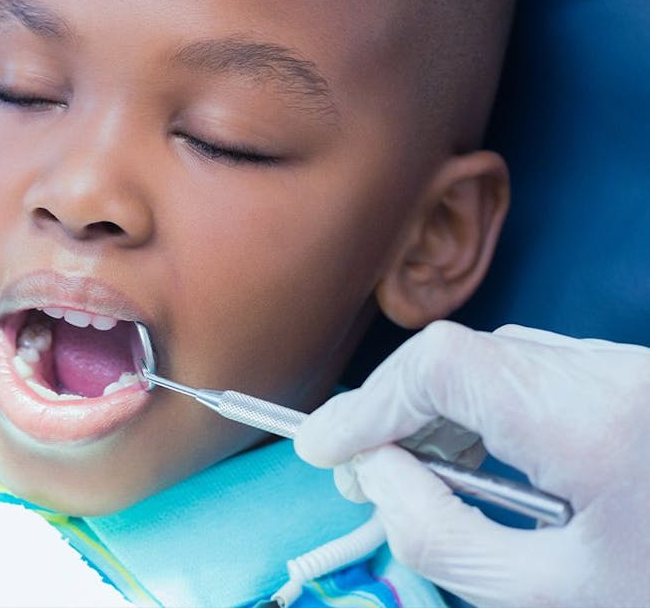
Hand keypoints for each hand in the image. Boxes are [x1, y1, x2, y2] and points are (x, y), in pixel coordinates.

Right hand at [295, 320, 649, 606]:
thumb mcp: (558, 598)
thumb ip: (445, 537)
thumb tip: (376, 472)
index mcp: (593, 423)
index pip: (445, 367)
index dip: (369, 401)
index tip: (321, 447)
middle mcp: (606, 372)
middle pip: (457, 358)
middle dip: (391, 412)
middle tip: (355, 473)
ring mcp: (617, 364)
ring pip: (484, 360)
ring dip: (429, 412)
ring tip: (403, 475)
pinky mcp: (619, 372)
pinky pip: (519, 371)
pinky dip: (472, 410)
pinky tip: (463, 460)